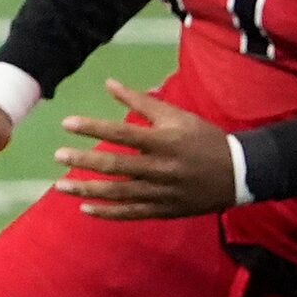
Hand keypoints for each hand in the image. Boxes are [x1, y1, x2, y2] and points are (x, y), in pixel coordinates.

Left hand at [52, 79, 238, 219]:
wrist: (239, 173)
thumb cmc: (203, 139)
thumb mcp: (177, 116)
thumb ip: (141, 102)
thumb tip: (109, 83)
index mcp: (165, 140)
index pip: (123, 132)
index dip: (93, 128)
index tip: (67, 123)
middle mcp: (161, 167)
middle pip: (115, 165)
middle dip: (84, 160)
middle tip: (58, 156)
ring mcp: (161, 191)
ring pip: (117, 193)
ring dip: (86, 190)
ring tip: (60, 185)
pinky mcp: (162, 209)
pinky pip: (130, 213)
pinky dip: (106, 213)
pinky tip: (85, 207)